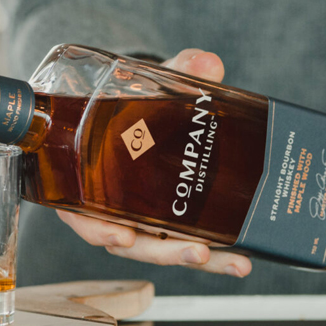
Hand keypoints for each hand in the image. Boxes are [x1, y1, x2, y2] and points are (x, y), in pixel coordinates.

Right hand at [57, 48, 251, 276]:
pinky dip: (213, 250)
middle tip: (197, 253)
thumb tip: (207, 63)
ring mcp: (141, 218)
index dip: (99, 231)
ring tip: (235, 262)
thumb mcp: (144, 86)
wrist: (141, 108)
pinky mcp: (168, 220)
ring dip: (196, 258)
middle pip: (131, 244)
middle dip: (166, 253)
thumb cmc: (128, 105)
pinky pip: (185, 240)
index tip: (123, 237)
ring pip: (162, 249)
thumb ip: (175, 73)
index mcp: (87, 183)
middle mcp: (111, 209)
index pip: (84, 217)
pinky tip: (241, 253)